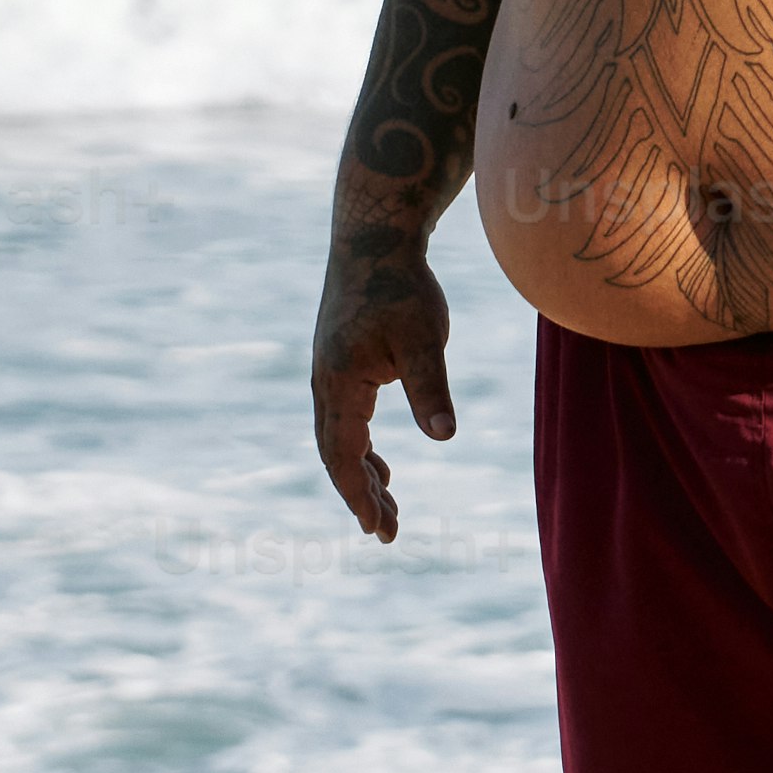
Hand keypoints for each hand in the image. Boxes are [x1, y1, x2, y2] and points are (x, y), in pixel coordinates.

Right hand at [311, 245, 457, 540]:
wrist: (375, 238)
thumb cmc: (401, 286)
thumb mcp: (424, 339)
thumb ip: (431, 388)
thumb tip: (446, 437)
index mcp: (338, 384)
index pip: (342, 455)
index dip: (358, 495)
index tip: (378, 529)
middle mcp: (326, 383)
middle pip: (337, 454)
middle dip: (361, 495)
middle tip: (389, 534)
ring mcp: (330, 374)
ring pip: (340, 439)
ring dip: (363, 475)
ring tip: (389, 509)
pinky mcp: (342, 364)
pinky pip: (347, 420)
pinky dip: (363, 449)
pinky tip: (383, 465)